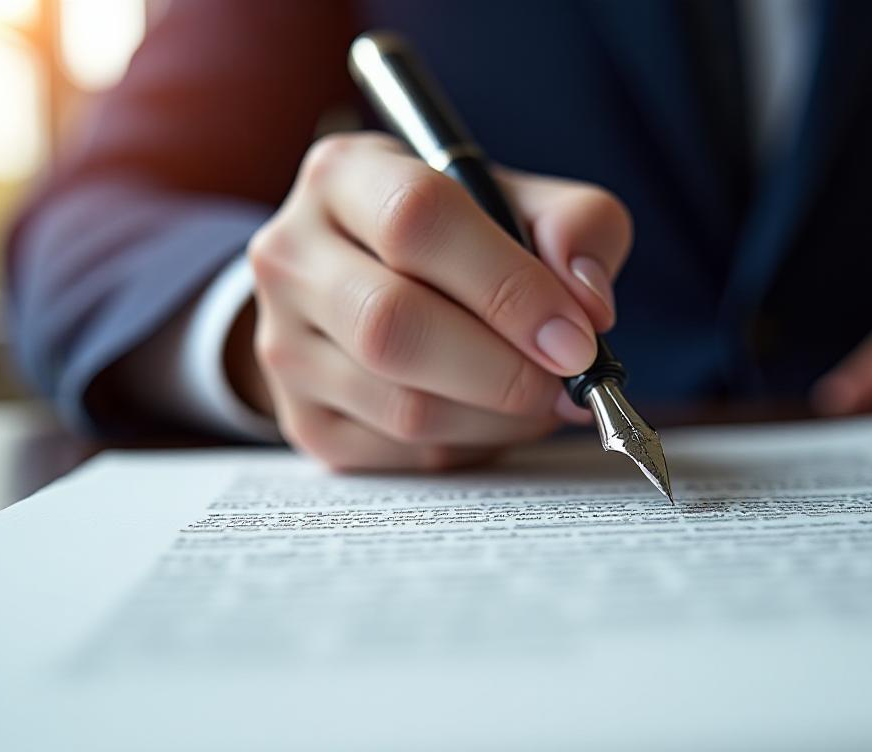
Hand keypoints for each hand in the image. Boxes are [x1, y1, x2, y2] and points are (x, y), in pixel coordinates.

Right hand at [234, 132, 631, 469]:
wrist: (372, 284)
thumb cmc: (461, 239)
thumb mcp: (523, 203)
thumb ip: (575, 226)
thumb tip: (587, 305)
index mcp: (343, 175)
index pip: (417, 219)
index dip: (507, 285)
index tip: (576, 338)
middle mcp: (291, 256)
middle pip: (394, 325)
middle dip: (505, 370)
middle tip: (568, 384)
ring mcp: (284, 346)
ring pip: (402, 407)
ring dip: (497, 418)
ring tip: (542, 398)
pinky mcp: (304, 421)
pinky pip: (401, 456)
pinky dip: (470, 447)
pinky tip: (493, 417)